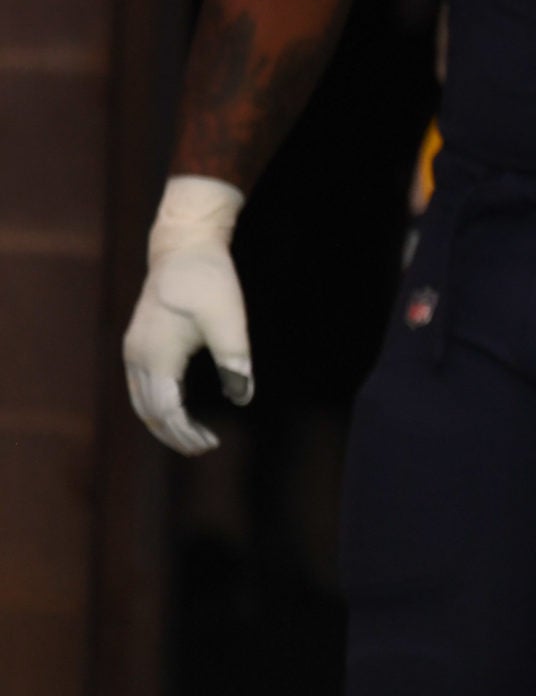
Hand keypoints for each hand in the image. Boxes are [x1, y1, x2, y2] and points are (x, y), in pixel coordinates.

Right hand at [123, 176, 253, 454]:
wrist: (183, 248)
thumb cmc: (209, 281)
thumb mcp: (229, 320)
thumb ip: (235, 360)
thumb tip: (243, 397)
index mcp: (156, 355)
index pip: (165, 410)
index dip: (186, 433)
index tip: (211, 443)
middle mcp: (137, 357)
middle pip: (148, 412)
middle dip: (174, 435)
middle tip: (205, 447)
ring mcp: (133, 350)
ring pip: (141, 401)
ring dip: (164, 422)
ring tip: (193, 435)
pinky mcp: (138, 343)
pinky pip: (141, 386)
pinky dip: (157, 405)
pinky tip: (178, 410)